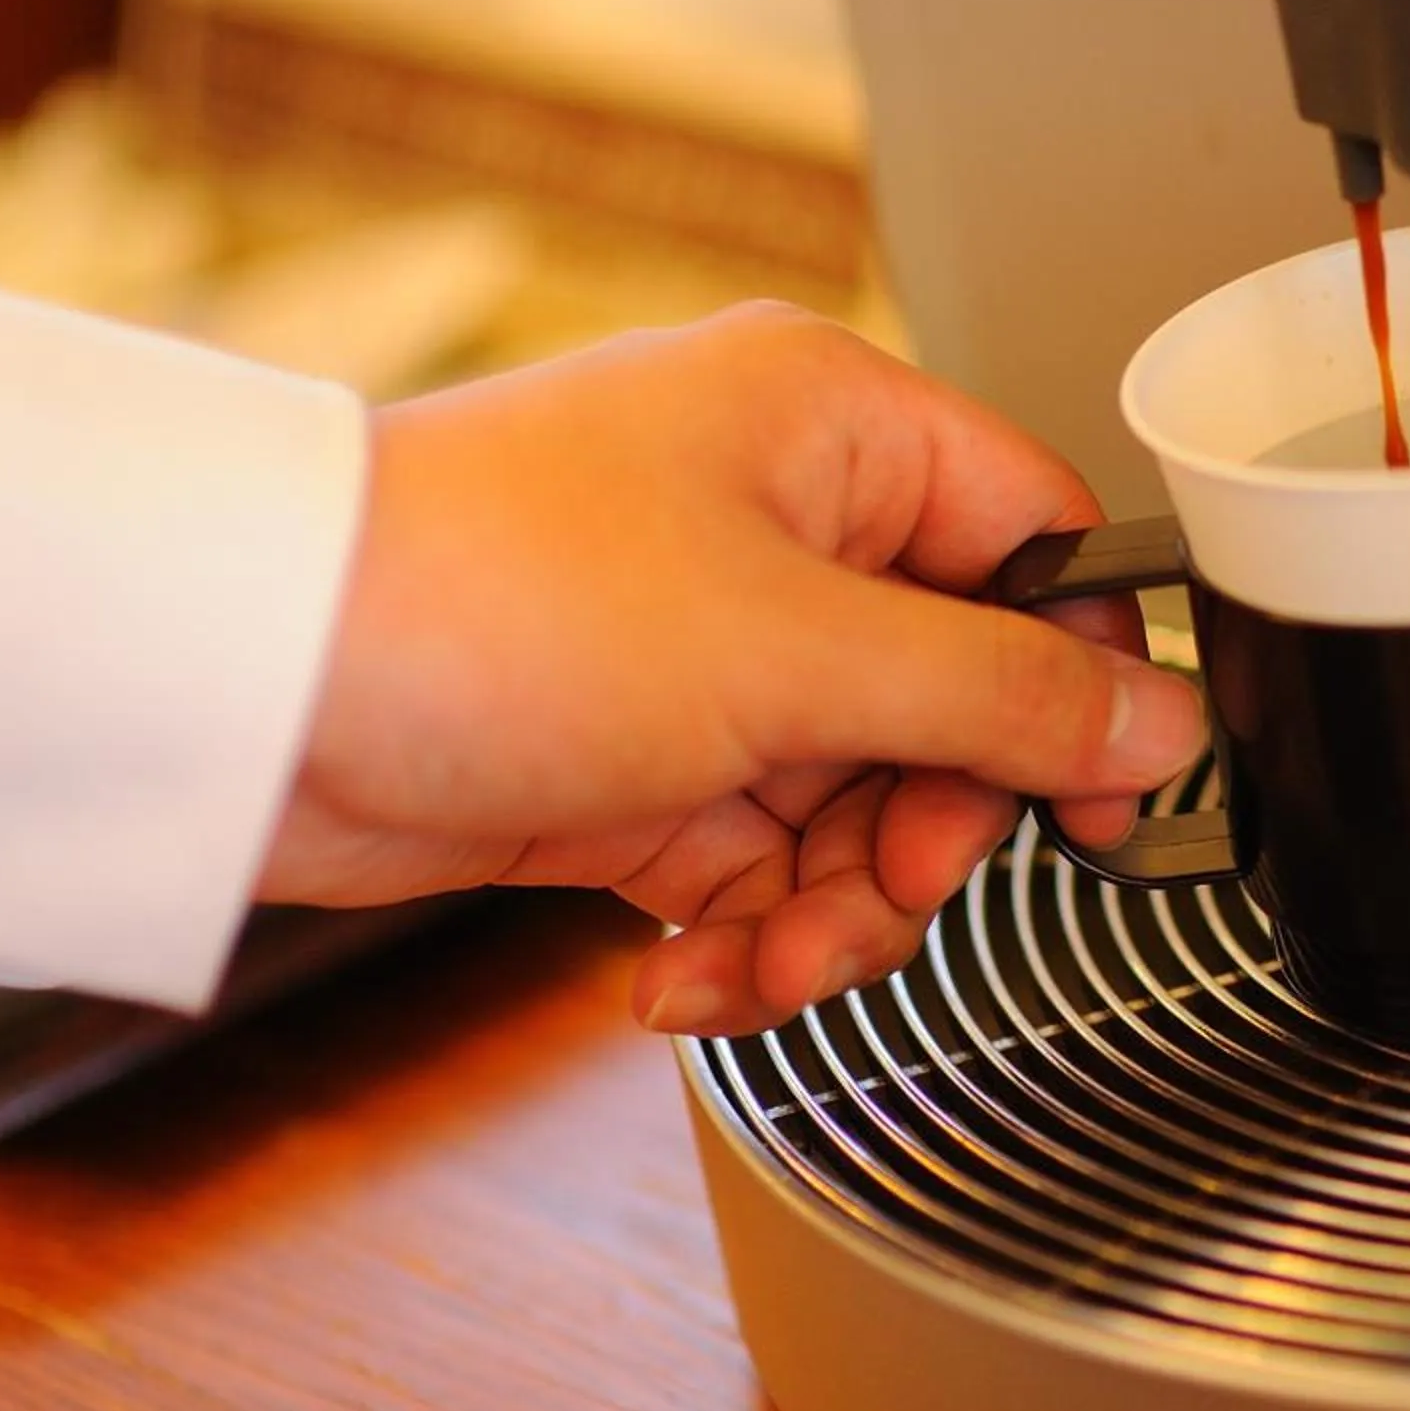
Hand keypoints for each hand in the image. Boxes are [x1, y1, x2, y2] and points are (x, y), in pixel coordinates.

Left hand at [262, 304, 1203, 1036]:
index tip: (1090, 804)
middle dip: (927, 828)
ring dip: (830, 910)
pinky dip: (739, 936)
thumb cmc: (486, 596)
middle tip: (890, 880)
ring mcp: (706, 647)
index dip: (1076, 683)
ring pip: (857, 803)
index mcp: (839, 431)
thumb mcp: (797, 653)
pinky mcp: (635, 753)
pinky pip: (754, 860)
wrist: (247, 690)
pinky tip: (684, 979)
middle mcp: (781, 525)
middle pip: (955, 702)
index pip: (1036, 548)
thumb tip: (1162, 716)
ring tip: (762, 961)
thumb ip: (1001, 696)